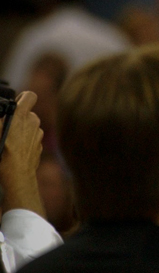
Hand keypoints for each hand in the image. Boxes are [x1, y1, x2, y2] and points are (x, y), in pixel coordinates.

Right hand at [0, 91, 44, 214]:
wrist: (18, 176)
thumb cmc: (4, 155)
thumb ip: (1, 120)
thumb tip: (3, 116)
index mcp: (23, 116)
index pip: (30, 96)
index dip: (22, 97)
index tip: (15, 103)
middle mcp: (34, 122)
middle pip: (28, 113)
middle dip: (18, 118)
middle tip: (6, 127)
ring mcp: (39, 134)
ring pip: (30, 126)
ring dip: (21, 130)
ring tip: (9, 141)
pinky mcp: (40, 145)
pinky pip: (32, 138)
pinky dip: (25, 140)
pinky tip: (15, 149)